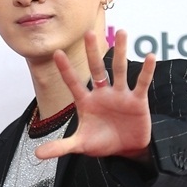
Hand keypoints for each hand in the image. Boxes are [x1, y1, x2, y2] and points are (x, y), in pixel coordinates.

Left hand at [35, 30, 155, 160]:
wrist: (126, 150)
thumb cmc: (101, 142)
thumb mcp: (80, 145)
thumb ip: (61, 147)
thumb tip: (37, 155)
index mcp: (86, 102)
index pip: (73, 82)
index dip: (65, 69)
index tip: (57, 52)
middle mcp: (102, 93)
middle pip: (96, 69)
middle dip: (92, 52)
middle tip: (88, 32)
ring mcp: (120, 95)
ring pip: (120, 69)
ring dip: (120, 52)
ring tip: (122, 32)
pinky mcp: (138, 101)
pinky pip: (141, 83)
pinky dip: (146, 70)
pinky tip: (149, 56)